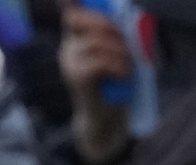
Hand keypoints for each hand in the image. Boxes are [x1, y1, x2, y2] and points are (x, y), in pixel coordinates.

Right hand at [59, 5, 131, 163]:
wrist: (105, 121)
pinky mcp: (77, 77)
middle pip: (80, 20)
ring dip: (119, 52)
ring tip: (127, 67)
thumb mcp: (114, 58)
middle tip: (126, 46)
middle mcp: (68, 48)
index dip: (73, 3)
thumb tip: (125, 20)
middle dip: (108, 26)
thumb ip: (113, 38)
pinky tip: (123, 75)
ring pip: (96, 42)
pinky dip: (117, 66)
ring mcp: (69, 62)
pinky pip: (99, 61)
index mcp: (75, 40)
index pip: (70, 13)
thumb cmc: (113, 87)